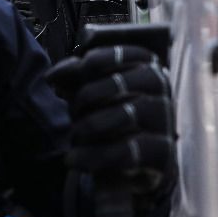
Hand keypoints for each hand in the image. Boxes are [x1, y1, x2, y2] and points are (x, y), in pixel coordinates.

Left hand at [46, 44, 173, 190]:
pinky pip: (125, 151)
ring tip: (75, 137)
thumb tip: (53, 77)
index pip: (115, 55)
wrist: (134, 161)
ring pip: (123, 114)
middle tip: (73, 113)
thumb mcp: (93, 91)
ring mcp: (164, 116)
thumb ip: (75, 77)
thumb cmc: (110, 114)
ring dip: (89, 126)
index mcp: (145, 62)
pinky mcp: (163, 151)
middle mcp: (160, 84)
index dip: (83, 67)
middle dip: (85, 98)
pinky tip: (73, 159)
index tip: (54, 80)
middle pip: (117, 83)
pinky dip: (92, 156)